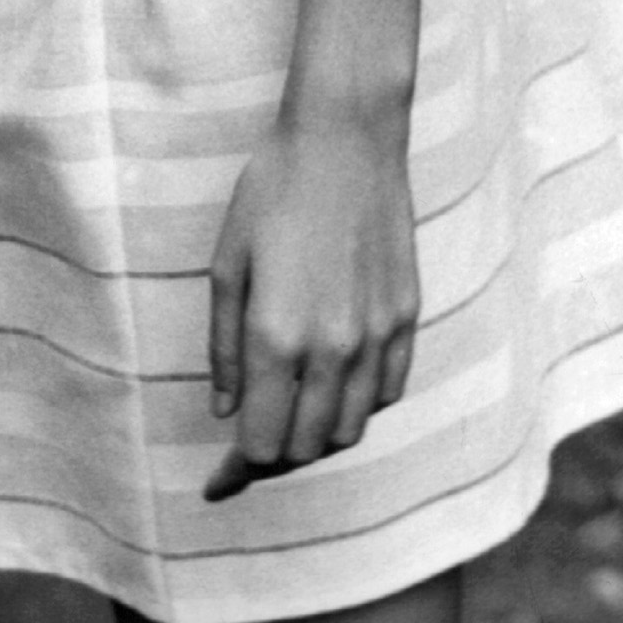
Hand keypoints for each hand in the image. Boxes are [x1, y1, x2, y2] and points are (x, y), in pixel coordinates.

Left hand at [204, 106, 418, 500]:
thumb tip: (225, 412)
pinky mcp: (406, 320)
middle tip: (248, 445)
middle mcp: (332, 348)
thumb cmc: (273, 191)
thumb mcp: (227, 261)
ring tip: (287, 418)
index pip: (260, 442)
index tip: (216, 482)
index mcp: (277, 336)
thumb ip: (225, 346)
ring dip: (315, 438)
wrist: (346, 140)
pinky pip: (386, 395)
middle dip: (272, 456)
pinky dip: (357, 408)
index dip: (235, 469)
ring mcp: (377, 338)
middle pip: (304, 447)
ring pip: (349, 430)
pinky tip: (332, 389)